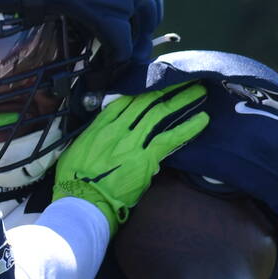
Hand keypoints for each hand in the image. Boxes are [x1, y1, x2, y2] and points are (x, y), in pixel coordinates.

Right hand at [51, 83, 209, 227]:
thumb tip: (105, 135)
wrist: (83, 199)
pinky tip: (203, 119)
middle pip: (146, 102)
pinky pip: (172, 137)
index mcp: (100, 125)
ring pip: (161, 113)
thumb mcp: (77, 149)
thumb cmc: (74, 179)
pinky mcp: (147, 157)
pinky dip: (188, 127)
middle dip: (166, 89)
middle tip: (184, 80)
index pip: (125, 101)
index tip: (156, 84)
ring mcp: (134, 140)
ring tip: (197, 91)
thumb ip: (93, 138)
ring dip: (181, 101)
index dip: (142, 91)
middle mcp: (118, 127)